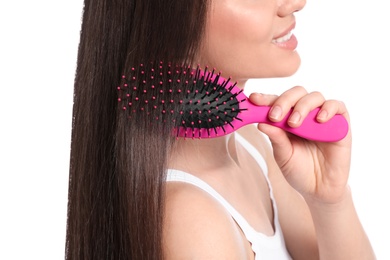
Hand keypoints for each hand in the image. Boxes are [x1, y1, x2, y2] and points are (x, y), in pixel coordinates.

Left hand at [249, 86, 351, 203]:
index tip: (254, 99)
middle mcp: (305, 114)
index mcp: (287, 118)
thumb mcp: (283, 155)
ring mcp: (323, 117)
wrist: (319, 189)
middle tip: (275, 116)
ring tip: (294, 123)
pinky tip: (319, 119)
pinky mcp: (340, 124)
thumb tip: (261, 122)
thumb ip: (276, 138)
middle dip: (283, 101)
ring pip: (314, 97)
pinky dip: (328, 109)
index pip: (277, 101)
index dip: (266, 98)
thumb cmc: (298, 170)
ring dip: (302, 107)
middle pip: (296, 93)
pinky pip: (338, 106)